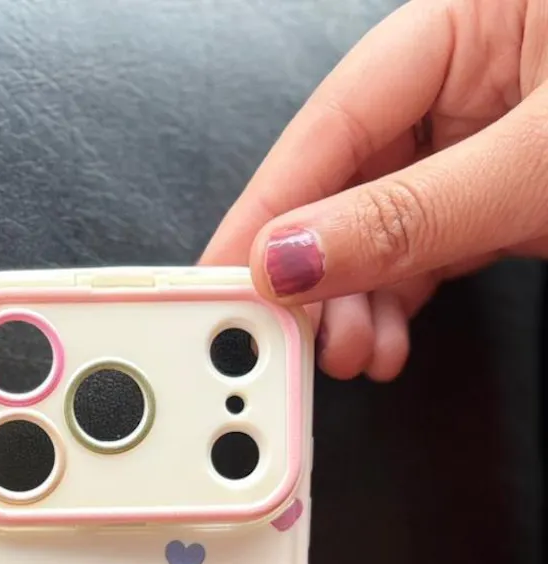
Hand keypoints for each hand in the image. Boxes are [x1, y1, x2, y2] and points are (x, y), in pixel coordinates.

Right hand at [202, 0, 547, 380]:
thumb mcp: (536, 165)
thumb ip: (413, 213)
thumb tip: (295, 256)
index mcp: (470, 19)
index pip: (336, 117)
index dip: (273, 203)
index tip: (226, 275)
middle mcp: (470, 77)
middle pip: (348, 179)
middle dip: (317, 268)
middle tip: (287, 332)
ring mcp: (488, 141)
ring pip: (381, 229)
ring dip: (354, 302)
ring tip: (347, 351)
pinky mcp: (504, 200)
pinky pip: (426, 254)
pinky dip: (398, 305)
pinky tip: (384, 340)